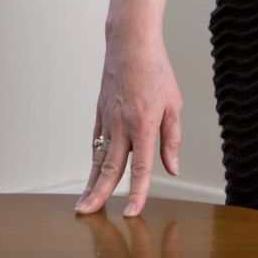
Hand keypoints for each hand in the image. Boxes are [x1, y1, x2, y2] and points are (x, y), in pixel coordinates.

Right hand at [76, 29, 182, 217]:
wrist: (131, 43)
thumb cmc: (156, 71)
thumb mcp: (174, 104)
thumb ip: (172, 140)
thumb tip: (172, 168)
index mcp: (144, 124)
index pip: (140, 167)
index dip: (137, 192)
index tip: (132, 212)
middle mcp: (122, 125)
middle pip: (109, 167)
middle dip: (98, 194)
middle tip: (87, 214)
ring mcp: (107, 119)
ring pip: (97, 158)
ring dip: (90, 182)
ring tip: (84, 203)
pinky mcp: (100, 113)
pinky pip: (96, 142)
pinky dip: (93, 161)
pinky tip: (91, 174)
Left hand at [81, 210, 182, 257]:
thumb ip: (172, 255)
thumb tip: (173, 225)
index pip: (139, 240)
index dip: (136, 222)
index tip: (134, 204)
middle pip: (110, 241)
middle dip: (101, 220)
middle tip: (94, 199)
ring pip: (100, 246)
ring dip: (96, 226)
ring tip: (93, 205)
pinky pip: (98, 254)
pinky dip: (97, 239)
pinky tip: (98, 228)